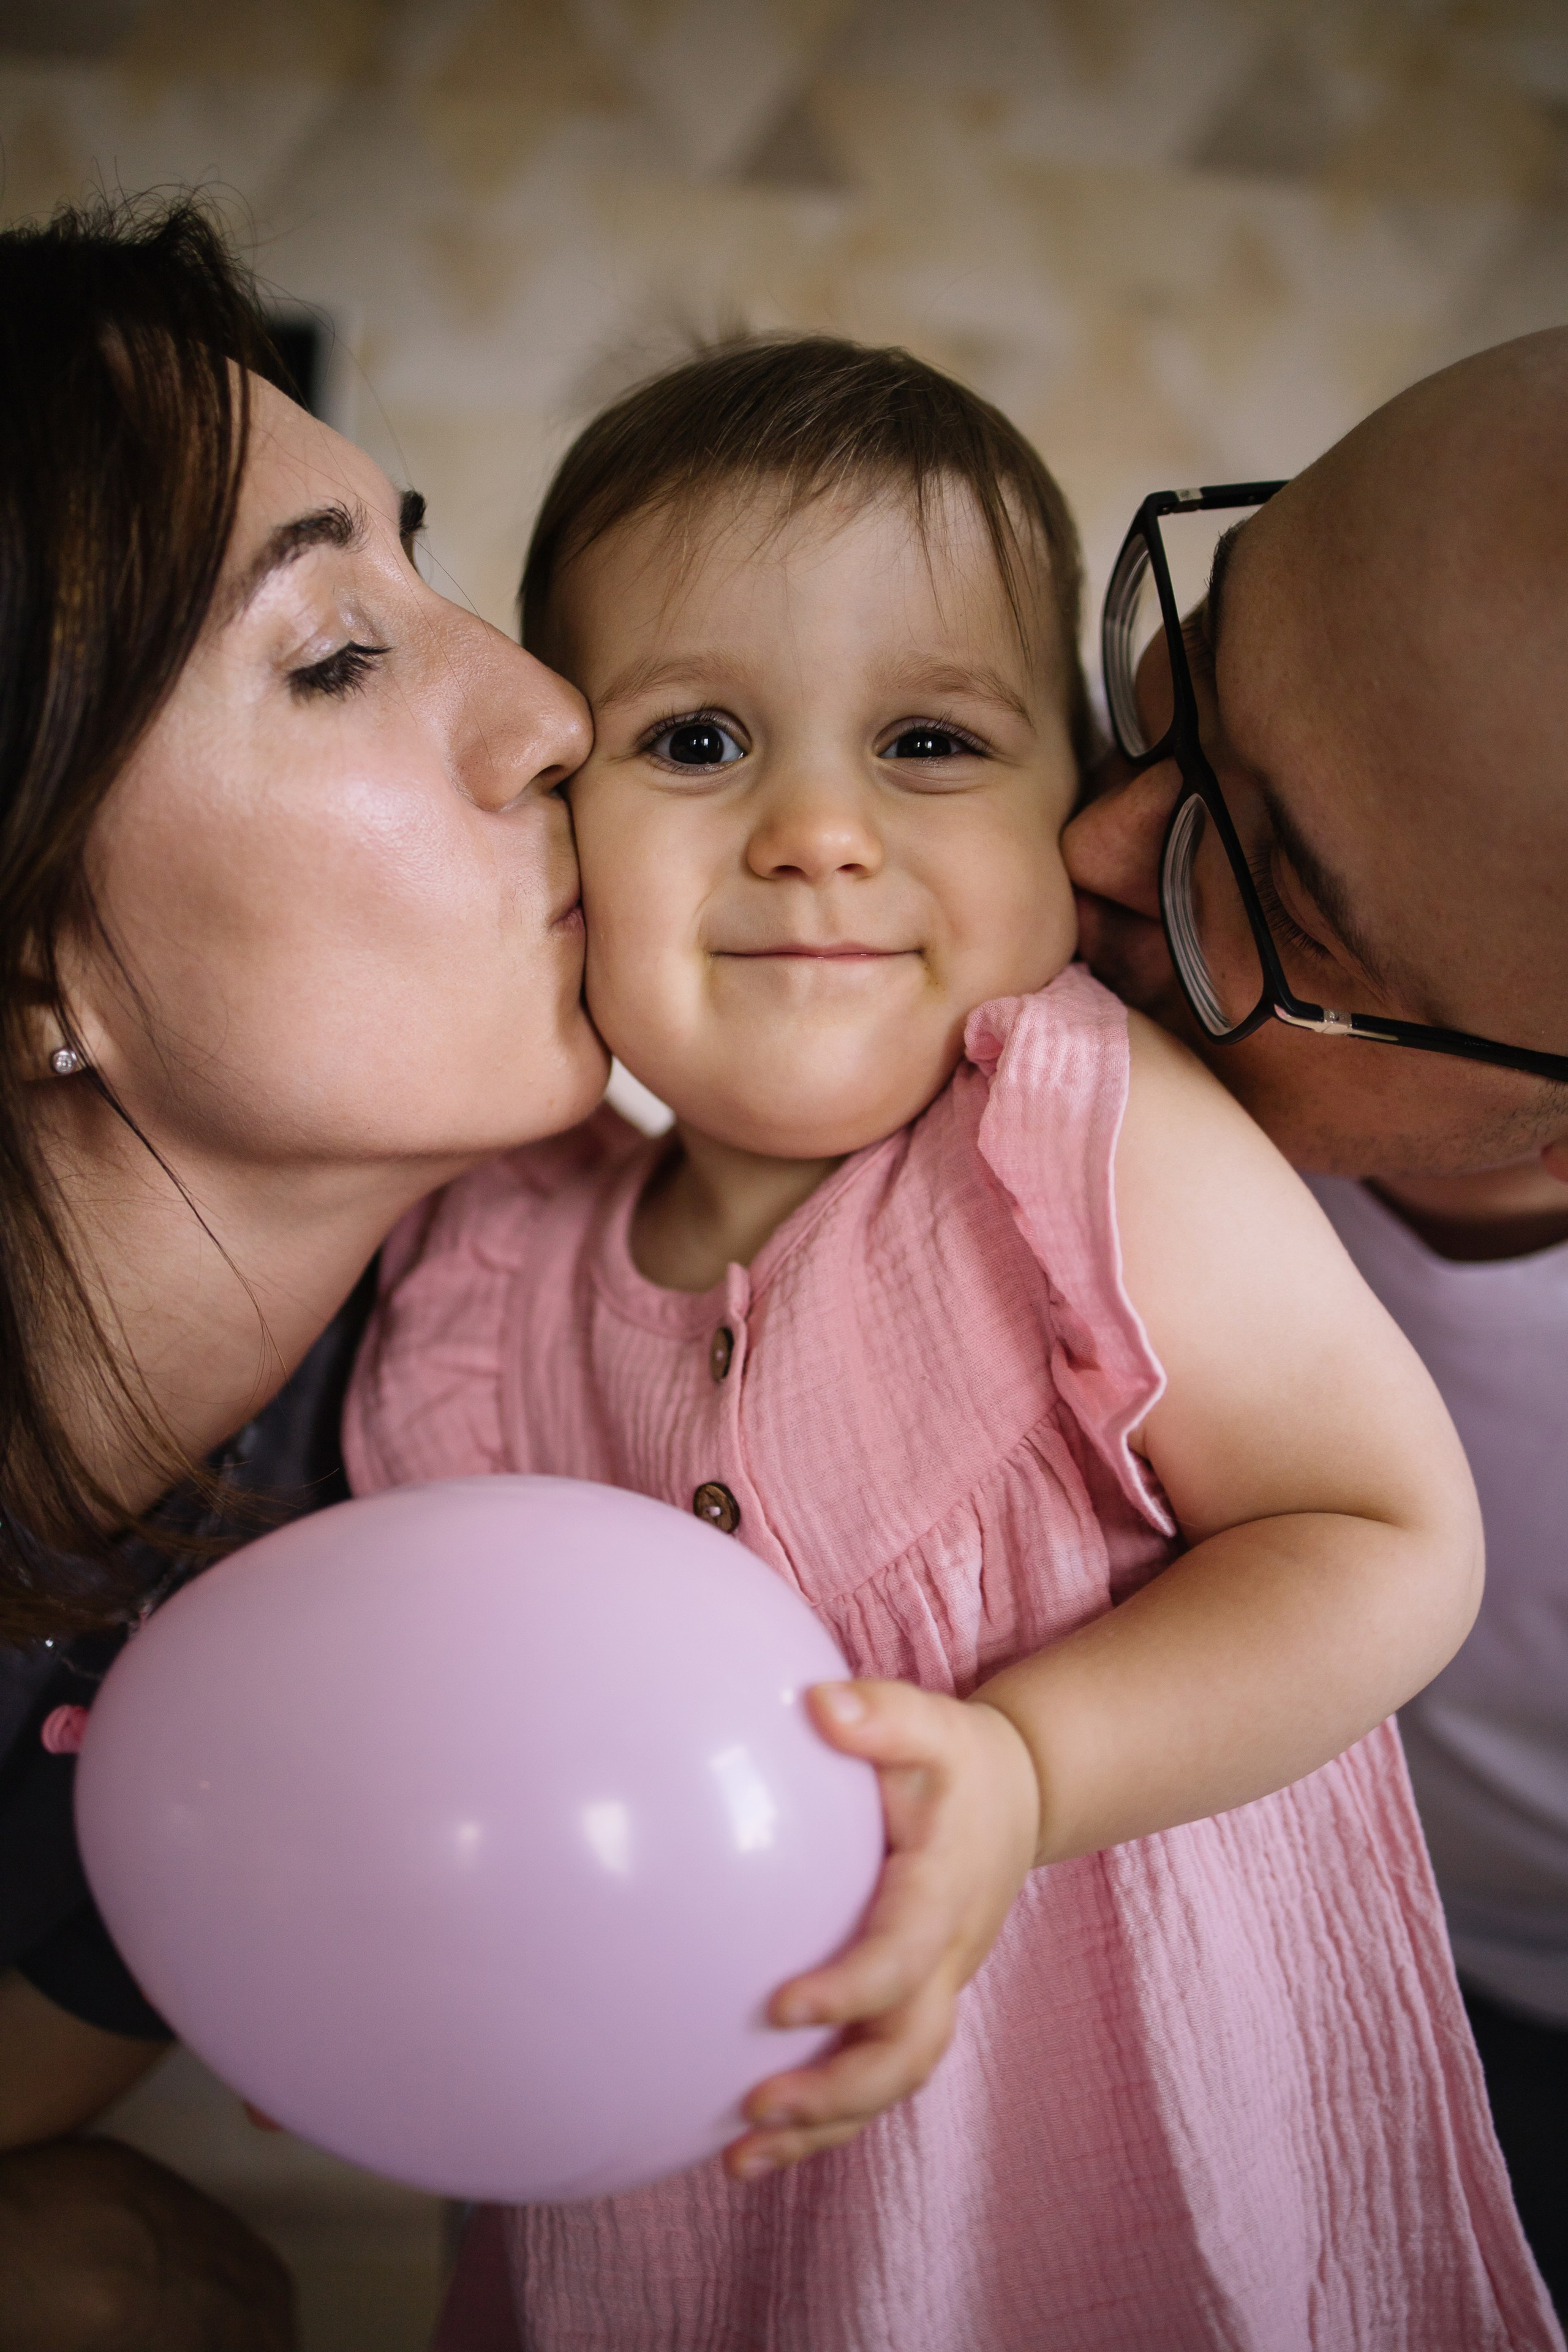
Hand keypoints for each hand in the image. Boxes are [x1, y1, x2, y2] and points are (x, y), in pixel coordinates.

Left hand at [725, 1679, 1039, 2182]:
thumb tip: (818, 1704)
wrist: (1020, 1799)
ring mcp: (933, 1990)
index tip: (779, 2006)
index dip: (849, 1990)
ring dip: (824, 2127)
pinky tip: (754, 2143)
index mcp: (943, 1895)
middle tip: (755, 2108)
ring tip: (739, 2158)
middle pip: (906, 2052)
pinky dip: (826, 2119)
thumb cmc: (961, 1762)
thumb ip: (882, 1715)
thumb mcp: (932, 1722)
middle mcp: (945, 1959)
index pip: (901, 1957)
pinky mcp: (911, 2004)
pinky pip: (875, 2074)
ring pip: (892, 2080)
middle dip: (836, 2093)